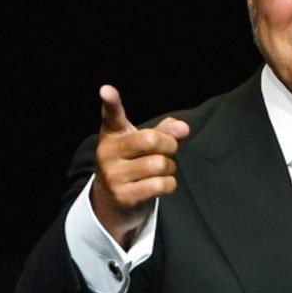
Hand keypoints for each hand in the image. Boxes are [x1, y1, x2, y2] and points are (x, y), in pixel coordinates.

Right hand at [91, 84, 189, 248]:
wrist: (113, 202)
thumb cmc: (133, 164)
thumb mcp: (144, 145)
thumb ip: (164, 132)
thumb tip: (184, 128)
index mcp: (112, 135)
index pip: (111, 115)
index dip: (110, 101)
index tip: (107, 90)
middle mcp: (107, 153)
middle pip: (150, 139)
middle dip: (169, 144)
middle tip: (168, 150)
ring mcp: (113, 176)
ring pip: (159, 164)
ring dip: (170, 167)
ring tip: (162, 170)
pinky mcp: (123, 196)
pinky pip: (160, 184)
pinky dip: (169, 184)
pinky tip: (162, 184)